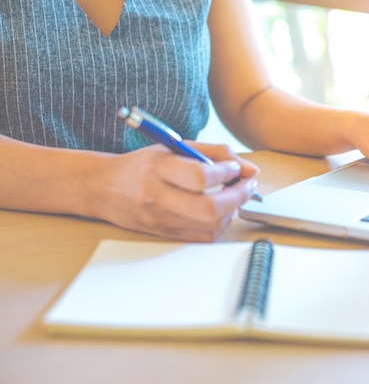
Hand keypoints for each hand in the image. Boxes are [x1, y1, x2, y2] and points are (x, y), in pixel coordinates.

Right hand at [91, 143, 258, 240]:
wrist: (103, 188)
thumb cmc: (142, 165)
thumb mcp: (174, 147)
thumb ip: (214, 153)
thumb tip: (249, 169)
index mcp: (158, 168)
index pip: (201, 176)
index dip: (228, 173)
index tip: (236, 167)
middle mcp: (157, 196)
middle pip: (210, 207)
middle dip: (238, 196)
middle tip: (247, 185)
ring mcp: (160, 220)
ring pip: (211, 225)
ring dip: (232, 210)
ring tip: (232, 195)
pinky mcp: (164, 234)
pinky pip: (203, 237)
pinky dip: (220, 224)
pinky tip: (219, 210)